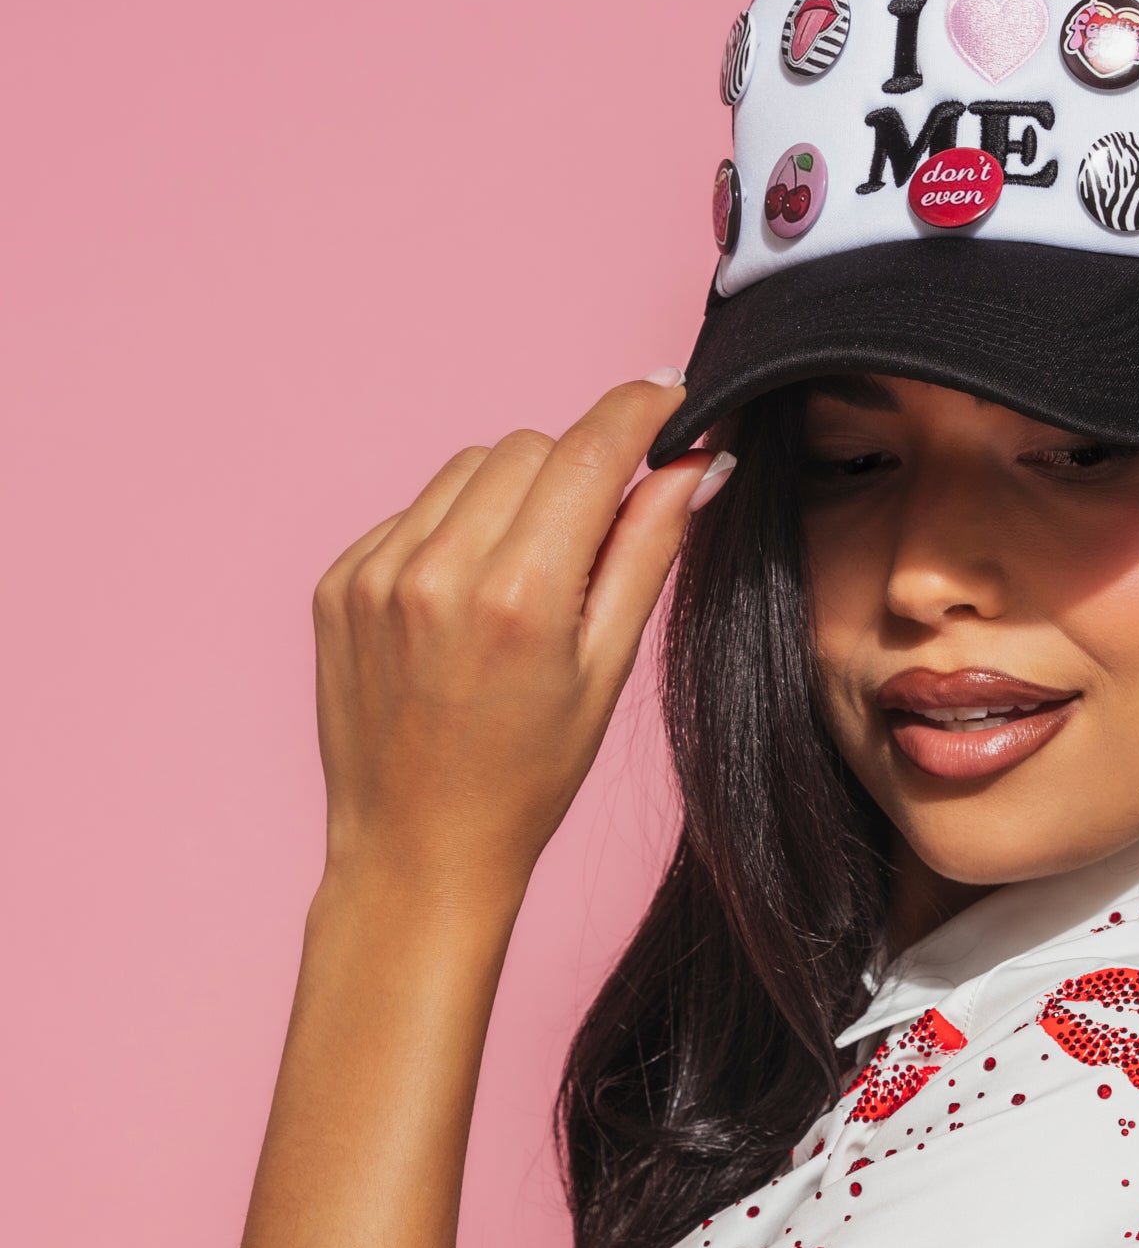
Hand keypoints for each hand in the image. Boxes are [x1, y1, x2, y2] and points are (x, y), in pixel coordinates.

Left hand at [311, 377, 728, 896]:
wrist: (417, 851)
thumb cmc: (525, 780)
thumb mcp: (606, 673)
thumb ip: (646, 554)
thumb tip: (690, 463)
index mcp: (520, 598)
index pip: (589, 450)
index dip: (638, 410)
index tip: (669, 396)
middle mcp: (439, 571)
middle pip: (528, 447)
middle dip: (573, 470)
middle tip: (593, 541)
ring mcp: (376, 573)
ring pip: (468, 469)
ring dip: (510, 498)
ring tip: (522, 585)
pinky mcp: (338, 582)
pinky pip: (413, 513)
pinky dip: (452, 535)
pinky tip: (464, 610)